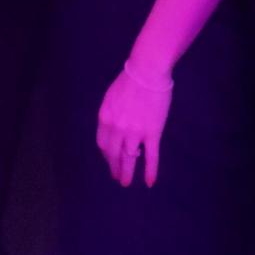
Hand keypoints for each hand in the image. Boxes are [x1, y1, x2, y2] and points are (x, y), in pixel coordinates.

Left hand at [96, 62, 172, 187]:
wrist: (147, 72)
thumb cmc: (129, 80)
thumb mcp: (111, 97)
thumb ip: (111, 114)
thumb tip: (113, 127)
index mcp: (105, 118)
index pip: (103, 143)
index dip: (106, 154)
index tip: (110, 160)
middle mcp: (117, 129)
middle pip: (113, 154)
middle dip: (114, 167)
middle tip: (117, 177)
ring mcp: (134, 133)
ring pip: (129, 158)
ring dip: (127, 172)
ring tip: (126, 182)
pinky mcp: (152, 133)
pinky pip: (151, 156)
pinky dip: (150, 171)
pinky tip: (149, 182)